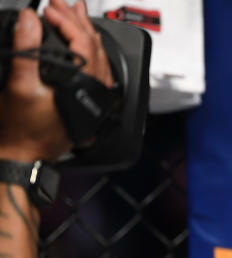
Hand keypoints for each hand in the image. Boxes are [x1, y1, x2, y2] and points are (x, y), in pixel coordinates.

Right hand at [0, 0, 114, 161]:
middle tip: (63, 3)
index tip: (50, 8)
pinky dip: (89, 54)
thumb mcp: (19, 83)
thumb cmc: (21, 128)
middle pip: (94, 48)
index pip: (83, 43)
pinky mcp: (86, 104)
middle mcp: (93, 92)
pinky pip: (95, 73)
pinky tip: (83, 47)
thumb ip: (26, 49)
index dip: (66, 20)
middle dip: (78, 21)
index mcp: (82, 86)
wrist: (22, 155)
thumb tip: (30, 19)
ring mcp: (92, 98)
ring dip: (85, 34)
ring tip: (75, 14)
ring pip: (98, 59)